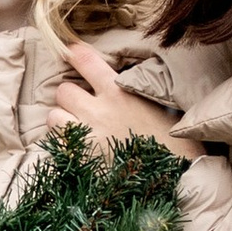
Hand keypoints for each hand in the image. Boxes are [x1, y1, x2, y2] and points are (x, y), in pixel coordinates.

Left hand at [49, 44, 195, 156]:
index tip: (71, 53)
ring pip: (54, 116)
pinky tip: (77, 147)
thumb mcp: (159, 105)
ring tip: (77, 127)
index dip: (75, 54)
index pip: (86, 61)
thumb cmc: (174, 142)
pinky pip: (56, 144)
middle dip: (70, 96)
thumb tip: (122, 79)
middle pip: (64, 90)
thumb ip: (135, 90)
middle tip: (82, 105)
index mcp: (119, 93)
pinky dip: (62, 143)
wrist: (178, 178)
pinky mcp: (81, 161)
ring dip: (62, 119)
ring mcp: (87, 137)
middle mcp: (98, 111)